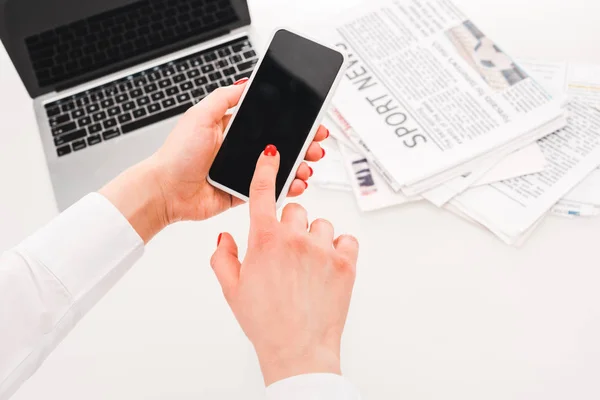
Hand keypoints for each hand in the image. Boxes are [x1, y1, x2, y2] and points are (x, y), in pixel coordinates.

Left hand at [100, 80, 328, 241]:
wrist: (166, 191)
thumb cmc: (177, 155)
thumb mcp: (200, 116)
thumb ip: (223, 98)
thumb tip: (245, 84)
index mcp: (232, 128)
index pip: (269, 121)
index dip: (291, 121)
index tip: (310, 121)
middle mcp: (240, 149)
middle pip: (280, 144)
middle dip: (303, 144)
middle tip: (316, 144)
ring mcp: (243, 171)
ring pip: (279, 168)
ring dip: (299, 166)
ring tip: (308, 165)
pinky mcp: (243, 192)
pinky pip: (270, 190)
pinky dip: (286, 188)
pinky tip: (296, 183)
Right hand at [210, 145, 358, 385]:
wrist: (297, 349)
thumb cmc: (265, 322)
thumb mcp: (232, 289)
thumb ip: (223, 256)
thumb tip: (226, 237)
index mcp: (264, 240)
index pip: (262, 193)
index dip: (266, 168)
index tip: (272, 153)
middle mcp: (295, 238)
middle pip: (295, 210)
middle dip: (290, 226)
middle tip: (287, 253)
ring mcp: (322, 249)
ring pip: (321, 225)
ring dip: (314, 239)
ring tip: (308, 266)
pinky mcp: (346, 262)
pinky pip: (346, 239)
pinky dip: (338, 249)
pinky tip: (327, 267)